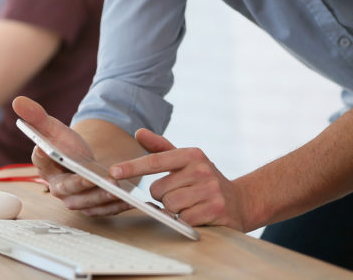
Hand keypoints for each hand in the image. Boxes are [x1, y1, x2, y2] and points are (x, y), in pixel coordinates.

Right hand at [11, 96, 130, 215]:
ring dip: (102, 197)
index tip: (50, 150)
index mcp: (44, 168)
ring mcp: (76, 200)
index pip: (43, 163)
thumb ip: (36, 116)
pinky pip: (104, 211)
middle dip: (82, 185)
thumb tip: (17, 101)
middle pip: (68, 190)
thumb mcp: (55, 128)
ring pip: (88, 203)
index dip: (47, 159)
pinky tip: (129, 198)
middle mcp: (58, 188)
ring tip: (117, 187)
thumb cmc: (65, 145)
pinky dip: (116, 206)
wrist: (84, 160)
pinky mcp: (93, 207)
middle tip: (96, 178)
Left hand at [110, 129, 247, 229]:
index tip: (113, 172)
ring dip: (175, 210)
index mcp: (192, 154)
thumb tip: (138, 132)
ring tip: (190, 204)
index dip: (133, 167)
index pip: (156, 160)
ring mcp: (210, 190)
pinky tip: (198, 214)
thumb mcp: (186, 161)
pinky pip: (184, 219)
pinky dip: (186, 220)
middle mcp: (202, 169)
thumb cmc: (204, 180)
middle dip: (164, 196)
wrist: (240, 201)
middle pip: (159, 190)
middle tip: (181, 194)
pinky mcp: (216, 210)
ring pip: (170, 206)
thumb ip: (160, 148)